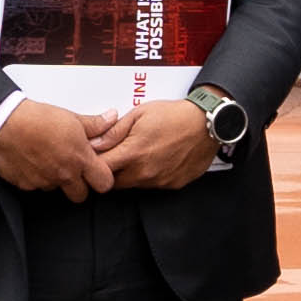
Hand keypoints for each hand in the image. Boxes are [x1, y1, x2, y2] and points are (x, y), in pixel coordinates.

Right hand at [0, 94, 114, 201]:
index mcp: (80, 159)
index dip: (102, 178)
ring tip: (49, 159)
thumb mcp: (71, 118)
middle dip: (79, 186)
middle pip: (81, 195)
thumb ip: (95, 125)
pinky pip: (36, 187)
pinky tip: (33, 161)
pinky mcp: (26, 185)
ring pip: (56, 189)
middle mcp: (64, 174)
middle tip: (72, 168)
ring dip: (56, 180)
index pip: (104, 183)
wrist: (4, 123)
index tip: (97, 171)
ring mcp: (44, 181)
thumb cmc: (37, 119)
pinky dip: (36, 178)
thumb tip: (111, 119)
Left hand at [94, 98, 215, 193]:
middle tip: (118, 155)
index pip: (100, 169)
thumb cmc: (175, 115)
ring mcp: (159, 181)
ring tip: (143, 153)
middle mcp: (144, 172)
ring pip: (133, 184)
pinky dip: (150, 175)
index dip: (94, 163)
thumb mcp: (139, 114)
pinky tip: (157, 159)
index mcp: (133, 153)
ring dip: (131, 173)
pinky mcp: (172, 185)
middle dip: (111, 171)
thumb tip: (95, 143)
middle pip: (114, 182)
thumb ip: (114, 132)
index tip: (95, 157)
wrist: (207, 124)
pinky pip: (153, 185)